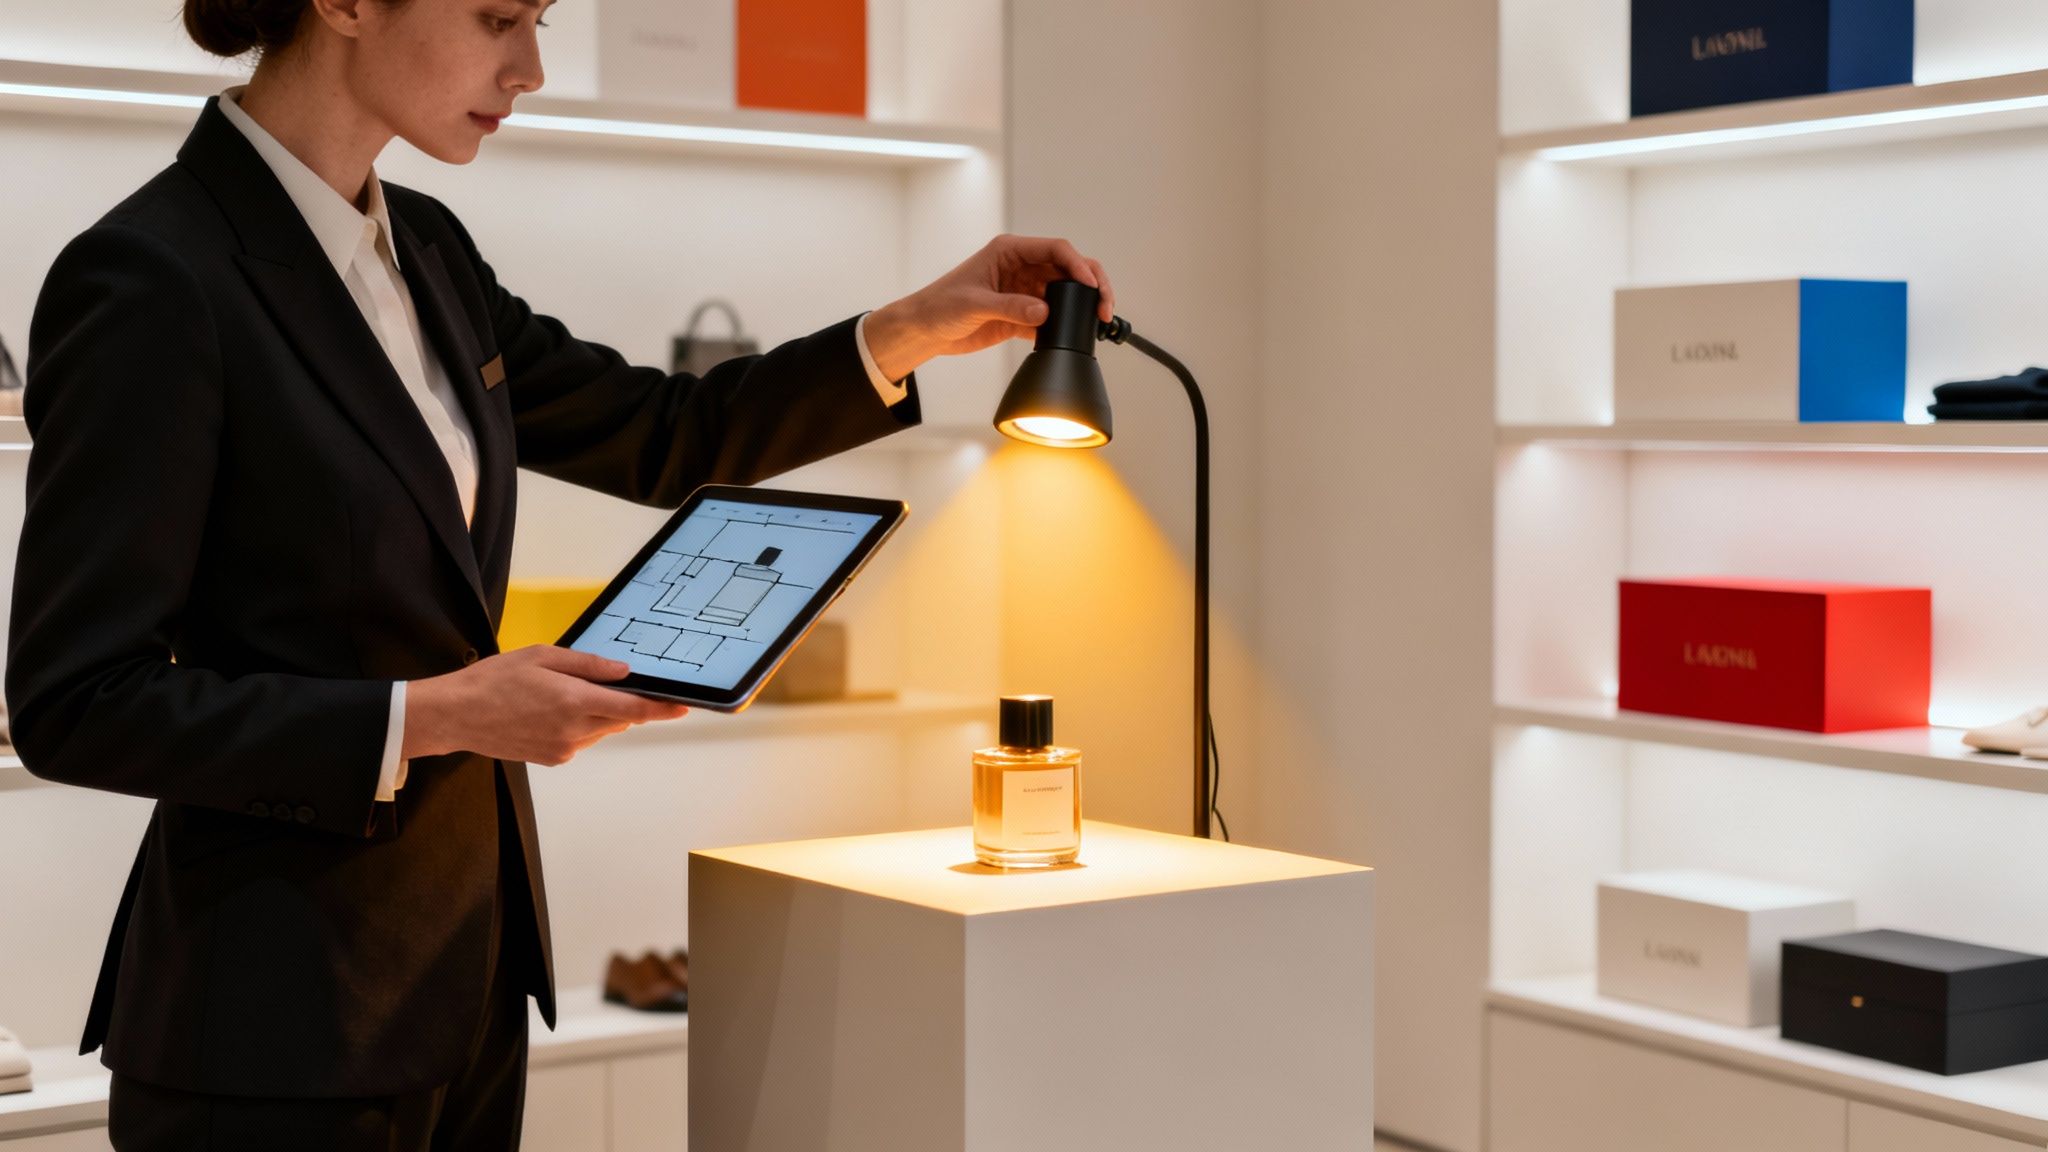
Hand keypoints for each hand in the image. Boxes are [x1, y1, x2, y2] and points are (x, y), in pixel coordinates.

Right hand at [402, 645, 688, 765]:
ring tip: (563, 694)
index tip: (683, 707)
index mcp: (574, 702)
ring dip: (597, 713)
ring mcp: (564, 749)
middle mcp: (574, 731)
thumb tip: (623, 671)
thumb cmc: (494, 680)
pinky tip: (551, 711)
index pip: (632, 708)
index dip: (661, 709)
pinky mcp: (553, 758)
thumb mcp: (542, 656)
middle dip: (624, 703)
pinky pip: (581, 739)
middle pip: (619, 718)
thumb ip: (587, 665)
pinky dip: (579, 725)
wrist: (456, 715)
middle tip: (610, 684)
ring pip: (601, 729)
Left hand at [861, 234, 1116, 381]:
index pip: (1055, 249)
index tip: (1090, 284)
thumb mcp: (975, 304)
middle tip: (1104, 305)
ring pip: (1064, 293)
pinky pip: (1052, 318)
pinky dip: (1065, 325)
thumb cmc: (940, 304)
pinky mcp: (1022, 315)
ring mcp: (1024, 291)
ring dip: (1081, 306)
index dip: (1078, 264)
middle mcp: (1021, 267)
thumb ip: (1012, 308)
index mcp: (1010, 251)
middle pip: (1068, 269)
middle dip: (1091, 284)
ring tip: (1096, 322)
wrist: (925, 330)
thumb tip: (1044, 313)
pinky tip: (1072, 335)